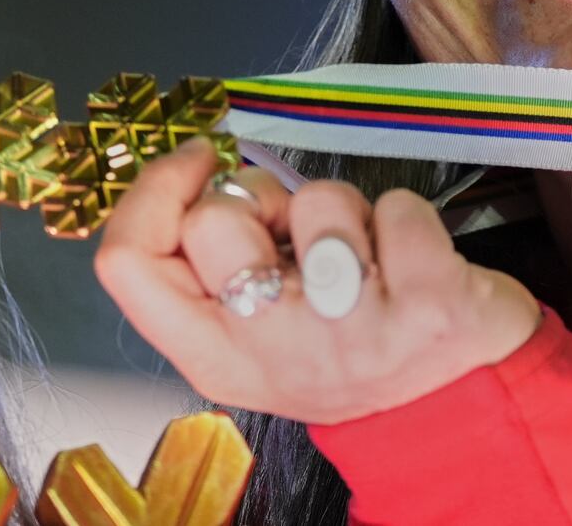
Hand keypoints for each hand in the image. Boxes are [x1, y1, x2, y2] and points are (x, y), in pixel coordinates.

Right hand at [95, 139, 539, 424]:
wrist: (445, 407)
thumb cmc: (337, 348)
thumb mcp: (247, 331)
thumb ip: (206, 268)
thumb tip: (199, 173)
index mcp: (214, 356)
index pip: (126, 262)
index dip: (155, 190)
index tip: (197, 163)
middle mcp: (274, 353)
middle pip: (213, 219)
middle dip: (258, 199)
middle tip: (293, 239)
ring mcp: (353, 333)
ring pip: (313, 200)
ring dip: (341, 211)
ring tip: (360, 261)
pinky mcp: (430, 309)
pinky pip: (395, 206)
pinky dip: (405, 219)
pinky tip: (410, 266)